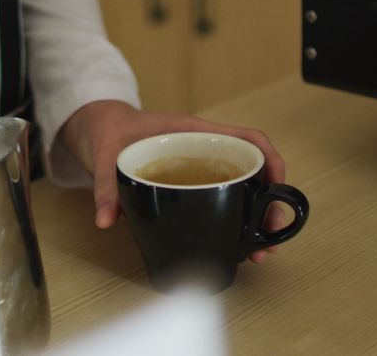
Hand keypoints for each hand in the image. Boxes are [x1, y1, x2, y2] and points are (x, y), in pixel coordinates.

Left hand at [60, 101, 287, 262]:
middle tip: (271, 235)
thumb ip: (106, 186)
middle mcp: (204, 147)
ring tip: (259, 249)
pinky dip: (236, 217)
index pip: (246, 138)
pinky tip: (237, 241)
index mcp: (193, 131)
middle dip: (269, 202)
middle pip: (253, 169)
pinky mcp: (193, 181)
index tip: (277, 186)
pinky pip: (223, 195)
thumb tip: (106, 219)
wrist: (98, 127)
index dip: (269, 159)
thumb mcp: (105, 155)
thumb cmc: (110, 131)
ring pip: (242, 187)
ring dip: (255, 216)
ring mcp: (201, 165)